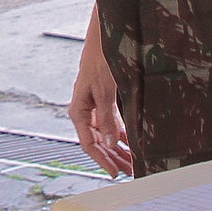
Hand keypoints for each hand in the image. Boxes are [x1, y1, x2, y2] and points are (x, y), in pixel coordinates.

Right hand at [68, 27, 133, 177]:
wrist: (105, 36)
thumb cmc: (100, 59)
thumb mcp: (105, 90)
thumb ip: (108, 117)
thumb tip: (112, 143)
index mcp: (79, 110)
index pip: (89, 143)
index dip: (102, 160)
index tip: (114, 173)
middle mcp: (85, 111)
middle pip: (98, 142)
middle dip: (113, 158)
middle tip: (129, 173)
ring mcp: (94, 106)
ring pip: (106, 134)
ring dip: (118, 148)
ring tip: (132, 162)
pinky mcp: (104, 100)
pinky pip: (112, 123)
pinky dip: (121, 134)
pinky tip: (131, 143)